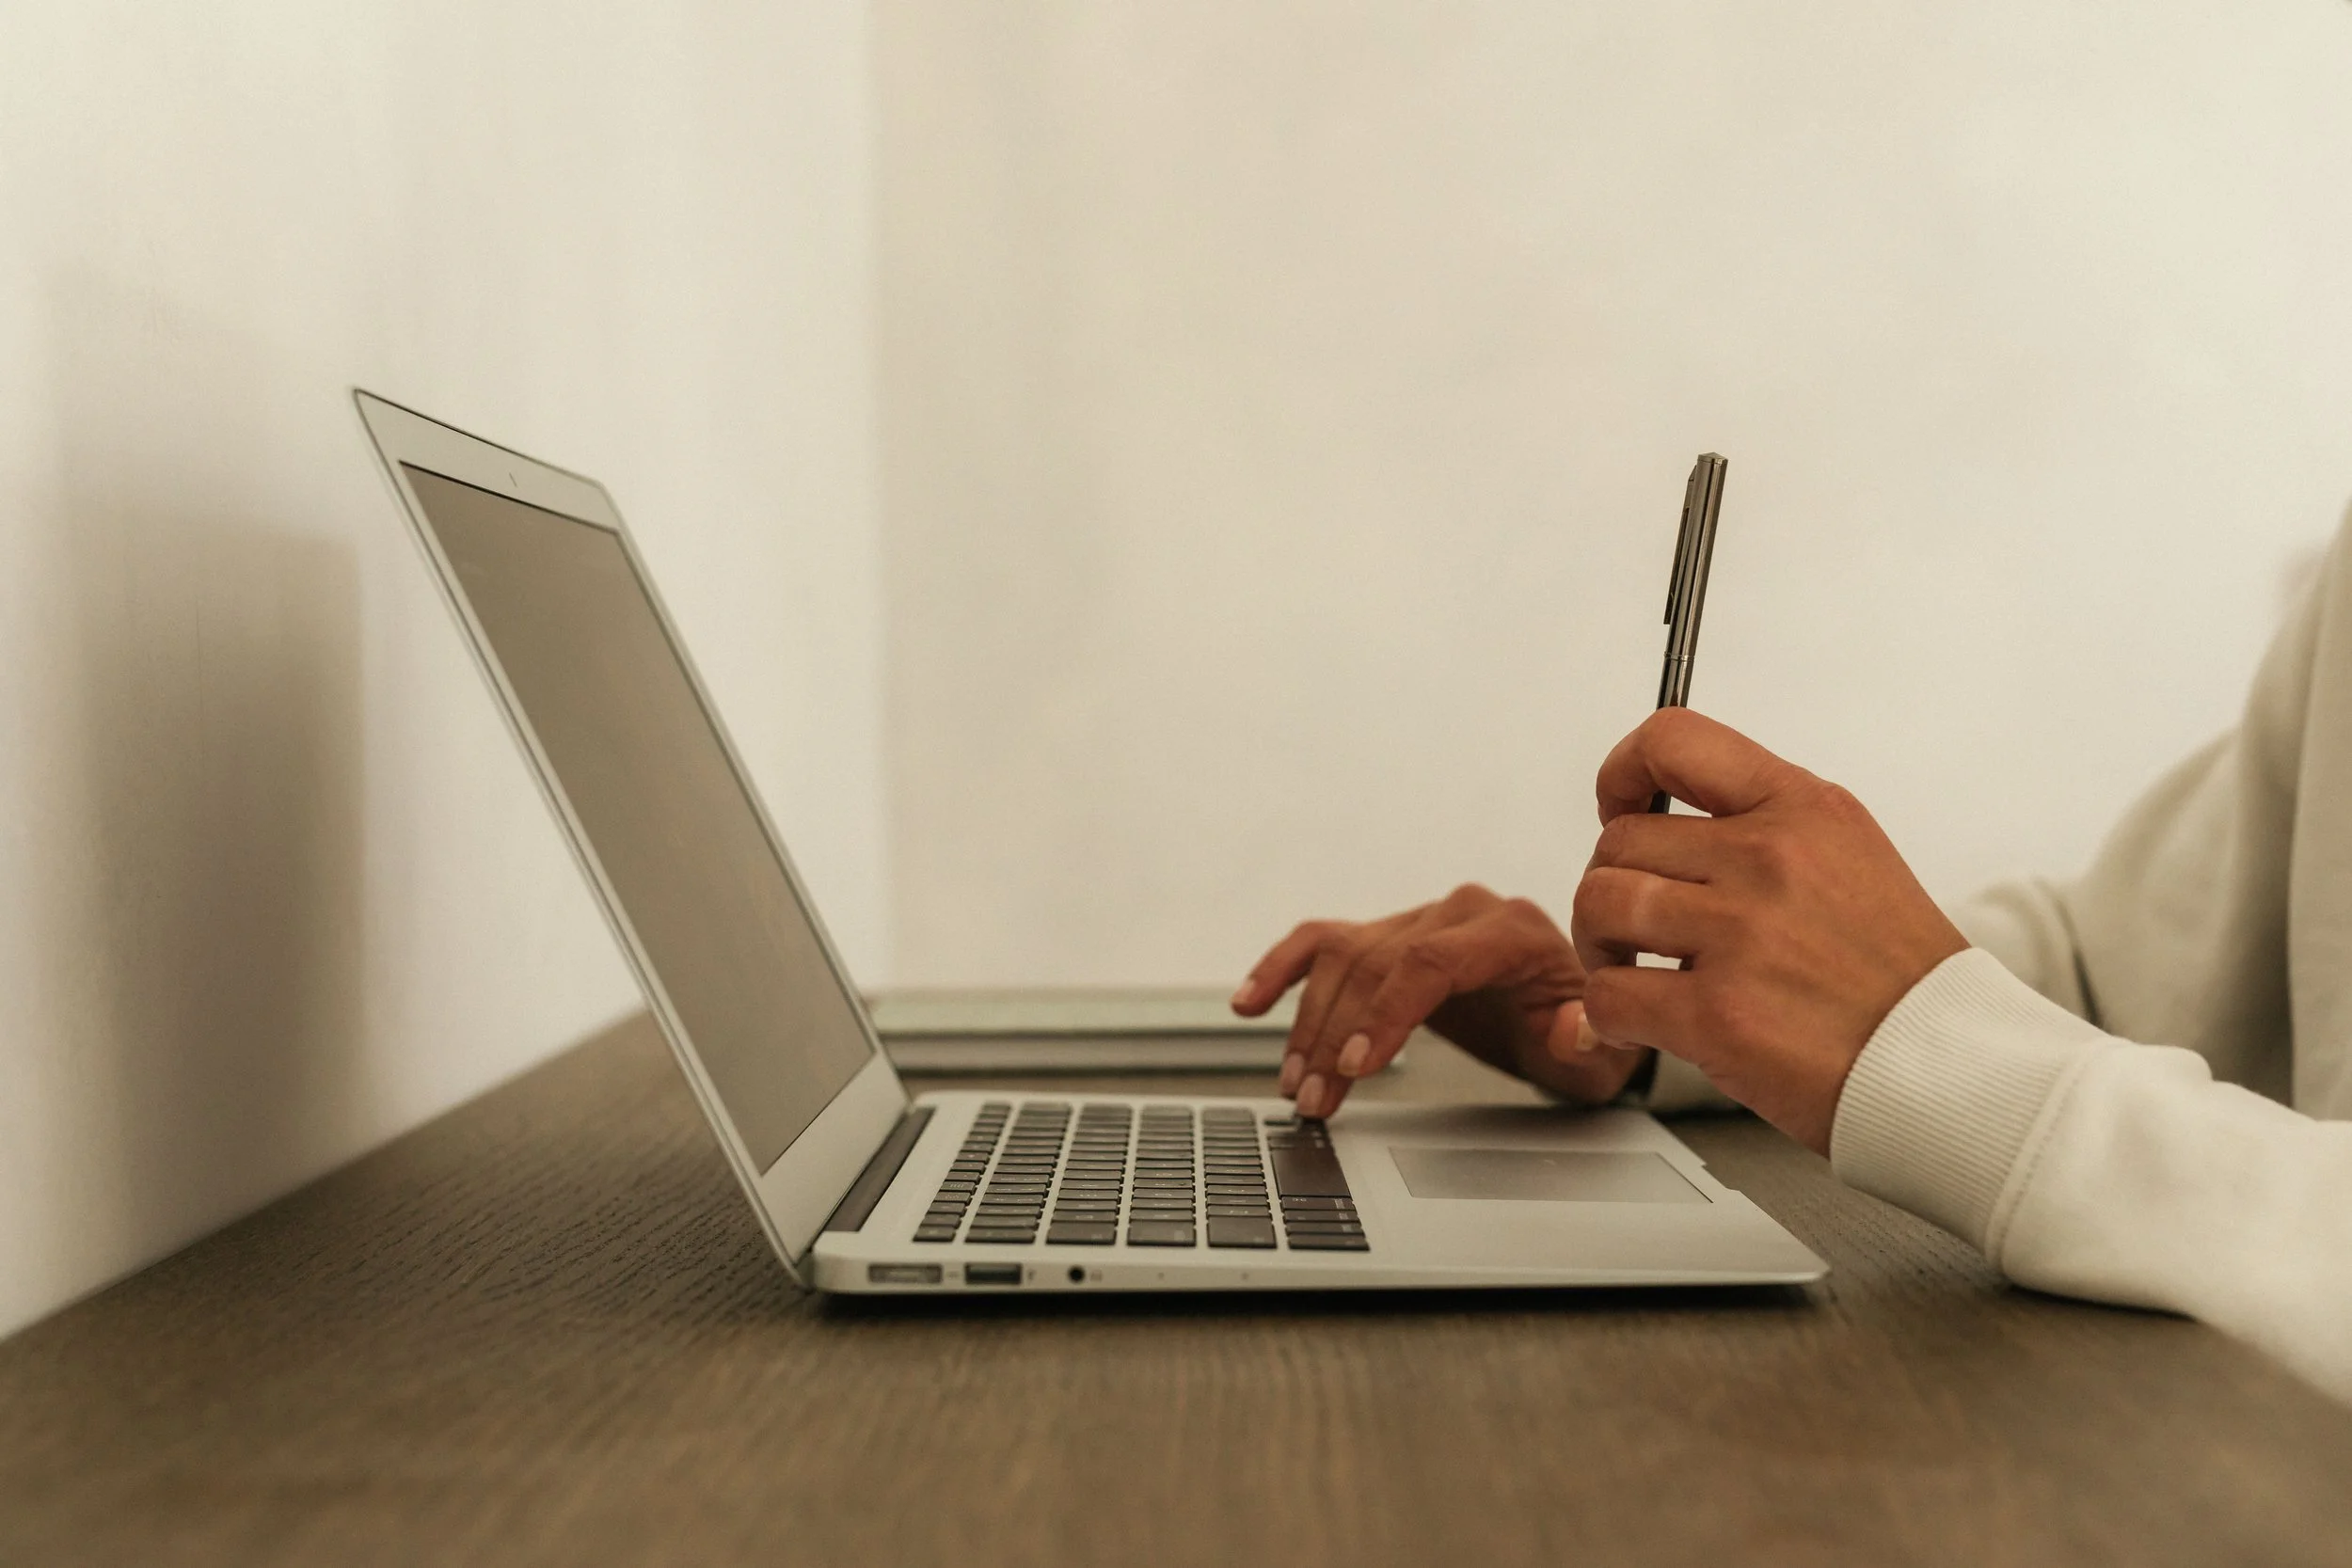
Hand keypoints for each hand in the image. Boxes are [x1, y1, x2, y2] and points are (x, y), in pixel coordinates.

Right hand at [1231, 883, 1650, 1118]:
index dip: (1386, 1011)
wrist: (1571, 1014)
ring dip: (1307, 1024)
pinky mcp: (1387, 937)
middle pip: (1376, 963)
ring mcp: (1418, 920)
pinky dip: (1281, 968)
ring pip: (1342, 958)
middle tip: (1315, 1099)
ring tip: (1294, 1085)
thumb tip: (1569, 1029)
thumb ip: (1594, 1042)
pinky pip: (1322, 942)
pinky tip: (1247, 1003)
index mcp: (1513, 930)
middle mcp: (1461, 911)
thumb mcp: (1606, 1052)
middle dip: (1337, 1036)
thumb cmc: (1586, 1037)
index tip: (1355, 1065)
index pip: (1432, 960)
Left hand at [1571, 708, 1966, 1153]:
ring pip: (1601, 904)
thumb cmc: (1898, 978)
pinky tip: (1641, 1023)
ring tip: (1631, 970)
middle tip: (1633, 927)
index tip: (1619, 807)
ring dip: (1600, 946)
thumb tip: (1657, 824)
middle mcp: (1770, 858)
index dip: (1622, 772)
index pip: (1674, 740)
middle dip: (1610, 885)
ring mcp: (1743, 934)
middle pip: (1620, 840)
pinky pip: (1609, 993)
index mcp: (1804, 809)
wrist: (1954, 1067)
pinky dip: (1607, 1014)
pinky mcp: (1718, 1013)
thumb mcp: (1850, 857)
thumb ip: (1759, 831)